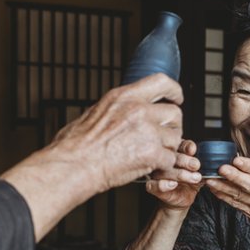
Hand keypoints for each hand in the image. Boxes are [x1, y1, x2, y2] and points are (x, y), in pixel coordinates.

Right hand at [51, 73, 184, 190]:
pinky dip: (163, 166)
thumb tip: (120, 110)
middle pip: (174, 113)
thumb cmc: (75, 145)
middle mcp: (138, 110)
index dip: (174, 90)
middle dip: (172, 127)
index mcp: (123, 97)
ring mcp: (147, 131)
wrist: (73, 166)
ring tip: (151, 156)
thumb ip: (116, 109)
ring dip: (167, 148)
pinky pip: (169, 159)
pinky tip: (149, 168)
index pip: (161, 82)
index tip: (177, 98)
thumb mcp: (94, 112)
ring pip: (175, 138)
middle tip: (164, 138)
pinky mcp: (151, 153)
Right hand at [145, 139, 203, 210]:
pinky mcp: (153, 186)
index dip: (186, 146)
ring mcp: (158, 174)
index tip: (193, 150)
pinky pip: (154, 185)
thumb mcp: (199, 173)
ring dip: (180, 174)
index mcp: (175, 154)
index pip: (180, 145)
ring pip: (165, 171)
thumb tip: (214, 164)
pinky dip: (163, 184)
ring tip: (194, 178)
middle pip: (172, 157)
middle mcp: (165, 162)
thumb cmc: (189, 183)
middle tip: (196, 165)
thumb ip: (204, 167)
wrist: (180, 200)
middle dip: (185, 161)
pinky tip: (173, 184)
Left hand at [205, 156, 249, 237]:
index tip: (237, 160)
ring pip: (239, 196)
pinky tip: (215, 191)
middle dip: (233, 177)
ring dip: (223, 188)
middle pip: (249, 185)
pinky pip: (236, 205)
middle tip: (220, 168)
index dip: (249, 167)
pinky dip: (224, 198)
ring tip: (210, 179)